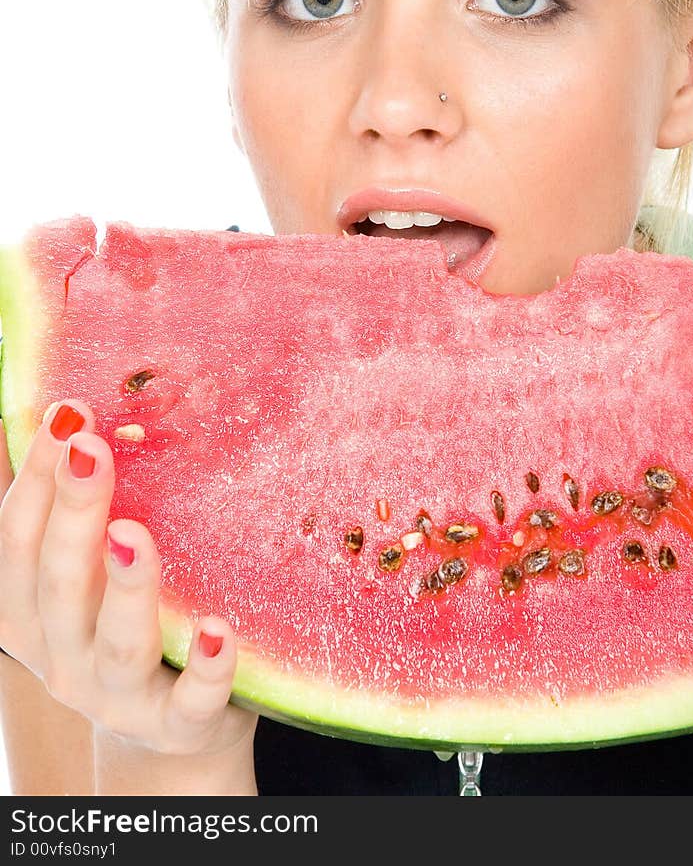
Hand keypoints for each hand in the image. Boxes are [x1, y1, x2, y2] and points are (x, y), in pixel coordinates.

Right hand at [0, 400, 255, 758]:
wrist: (173, 733)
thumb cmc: (129, 625)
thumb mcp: (90, 574)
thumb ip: (81, 512)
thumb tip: (76, 411)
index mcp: (32, 613)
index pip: (19, 539)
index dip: (37, 475)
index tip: (66, 411)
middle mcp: (63, 657)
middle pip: (60, 582)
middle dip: (73, 511)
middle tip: (91, 447)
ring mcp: (120, 697)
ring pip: (118, 642)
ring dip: (126, 586)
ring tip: (134, 534)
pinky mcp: (180, 726)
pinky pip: (192, 701)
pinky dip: (206, 668)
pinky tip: (221, 630)